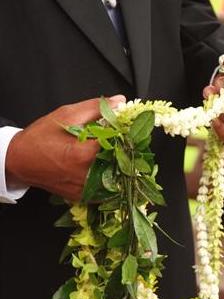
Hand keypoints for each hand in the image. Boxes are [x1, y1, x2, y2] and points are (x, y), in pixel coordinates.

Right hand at [5, 95, 125, 200]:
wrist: (20, 161)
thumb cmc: (40, 138)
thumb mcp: (67, 115)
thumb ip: (96, 108)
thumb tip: (119, 102)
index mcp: (83, 155)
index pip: (120, 145)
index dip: (127, 135)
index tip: (128, 128)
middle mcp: (86, 176)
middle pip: (121, 164)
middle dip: (126, 151)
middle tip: (124, 140)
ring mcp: (85, 189)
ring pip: (116, 179)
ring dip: (120, 166)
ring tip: (115, 152)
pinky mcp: (83, 196)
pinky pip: (106, 190)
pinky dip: (110, 178)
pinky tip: (107, 166)